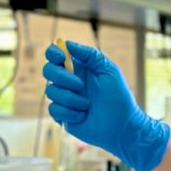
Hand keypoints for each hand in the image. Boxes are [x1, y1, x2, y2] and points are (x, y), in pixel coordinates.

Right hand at [42, 40, 170, 170]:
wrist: (122, 126)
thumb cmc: (119, 98)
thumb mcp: (109, 70)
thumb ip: (90, 55)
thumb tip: (67, 44)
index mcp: (78, 68)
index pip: (56, 55)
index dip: (53, 53)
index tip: (61, 58)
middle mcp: (69, 82)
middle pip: (48, 71)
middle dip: (61, 77)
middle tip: (80, 86)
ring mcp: (64, 98)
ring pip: (50, 91)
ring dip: (70, 98)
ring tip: (88, 105)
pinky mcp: (62, 115)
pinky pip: (53, 109)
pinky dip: (69, 112)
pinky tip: (82, 116)